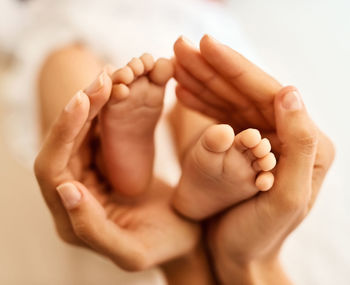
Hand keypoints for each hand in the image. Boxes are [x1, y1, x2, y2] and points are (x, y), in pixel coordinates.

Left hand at [34, 72, 198, 270]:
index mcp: (71, 216)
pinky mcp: (107, 163)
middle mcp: (74, 191)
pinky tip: (118, 89)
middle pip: (64, 143)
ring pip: (81, 132)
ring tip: (110, 76)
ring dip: (92, 103)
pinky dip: (108, 108)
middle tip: (102, 79)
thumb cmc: (163, 246)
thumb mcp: (132, 252)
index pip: (53, 168)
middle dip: (80, 109)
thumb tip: (65, 189)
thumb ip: (93, 229)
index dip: (64, 133)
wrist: (184, 235)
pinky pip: (100, 130)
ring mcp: (90, 174)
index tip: (83, 100)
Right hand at [174, 35, 333, 282]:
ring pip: (231, 101)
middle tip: (181, 46)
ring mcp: (264, 139)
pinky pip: (222, 117)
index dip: (234, 67)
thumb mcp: (286, 197)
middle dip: (212, 68)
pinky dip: (202, 102)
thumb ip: (297, 144)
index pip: (267, 93)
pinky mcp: (244, 147)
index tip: (204, 45)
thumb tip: (288, 90)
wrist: (242, 256)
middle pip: (245, 92)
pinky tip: (183, 91)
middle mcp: (286, 135)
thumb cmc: (261, 235)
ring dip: (203, 81)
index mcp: (306, 143)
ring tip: (176, 64)